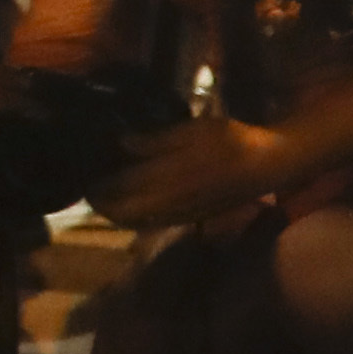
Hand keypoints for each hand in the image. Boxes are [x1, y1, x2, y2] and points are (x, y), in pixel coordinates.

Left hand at [98, 118, 290, 228]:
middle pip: (120, 214)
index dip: (95, 186)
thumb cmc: (231, 141)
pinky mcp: (190, 218)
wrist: (270, 165)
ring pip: (135, 222)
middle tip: (91, 183)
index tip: (82, 172)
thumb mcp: (191, 131)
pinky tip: (135, 196)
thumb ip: (153, 141)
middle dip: (100, 202)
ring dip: (116, 211)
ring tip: (107, 190)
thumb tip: (120, 143)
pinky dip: (135, 214)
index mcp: (166, 180)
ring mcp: (180, 214)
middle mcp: (168, 204)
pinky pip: (152, 222)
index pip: (117, 192)